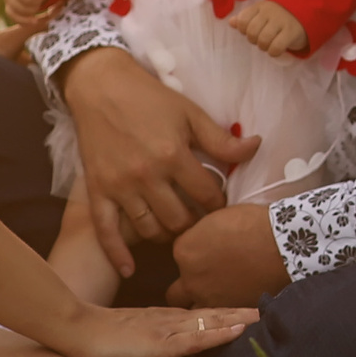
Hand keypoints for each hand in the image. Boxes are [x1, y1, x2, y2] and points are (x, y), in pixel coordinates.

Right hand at [50, 301, 258, 356]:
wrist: (73, 329)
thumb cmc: (95, 339)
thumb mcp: (130, 340)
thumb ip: (150, 341)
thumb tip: (168, 349)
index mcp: (164, 319)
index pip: (203, 315)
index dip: (228, 313)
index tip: (252, 311)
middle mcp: (170, 320)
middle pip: (213, 313)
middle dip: (242, 312)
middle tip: (272, 307)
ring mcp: (166, 329)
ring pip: (210, 321)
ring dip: (239, 319)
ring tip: (265, 315)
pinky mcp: (160, 342)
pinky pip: (196, 337)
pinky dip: (220, 333)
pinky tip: (240, 330)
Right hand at [57, 46, 260, 274]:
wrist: (100, 87)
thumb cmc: (149, 98)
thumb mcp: (190, 113)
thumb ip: (221, 139)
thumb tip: (257, 146)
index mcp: (173, 156)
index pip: (207, 196)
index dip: (219, 204)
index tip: (220, 204)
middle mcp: (147, 177)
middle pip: (179, 220)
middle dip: (194, 224)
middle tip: (199, 220)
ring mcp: (120, 187)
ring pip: (150, 230)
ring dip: (166, 236)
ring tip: (175, 229)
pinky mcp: (98, 192)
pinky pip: (107, 231)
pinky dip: (118, 254)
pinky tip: (129, 269)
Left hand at [166, 204, 289, 307]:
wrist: (282, 246)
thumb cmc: (254, 224)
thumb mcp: (219, 218)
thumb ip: (202, 235)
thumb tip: (203, 241)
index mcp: (184, 251)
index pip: (180, 255)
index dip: (194, 253)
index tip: (209, 252)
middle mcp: (190, 279)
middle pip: (175, 291)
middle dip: (188, 287)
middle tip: (207, 280)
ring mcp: (209, 300)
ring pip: (194, 311)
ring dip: (204, 305)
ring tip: (221, 296)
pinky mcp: (229, 313)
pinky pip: (219, 318)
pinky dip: (224, 311)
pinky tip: (236, 300)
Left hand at [229, 0, 307, 57]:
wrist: (306, 11)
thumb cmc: (279, 15)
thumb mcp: (262, 13)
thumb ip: (246, 18)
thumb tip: (231, 22)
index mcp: (260, 6)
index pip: (242, 20)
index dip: (244, 30)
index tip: (253, 31)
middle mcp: (270, 12)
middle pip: (252, 32)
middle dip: (254, 40)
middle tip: (261, 39)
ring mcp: (281, 21)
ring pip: (263, 40)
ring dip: (264, 47)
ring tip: (269, 44)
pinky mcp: (291, 32)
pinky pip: (276, 47)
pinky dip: (274, 52)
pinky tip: (277, 49)